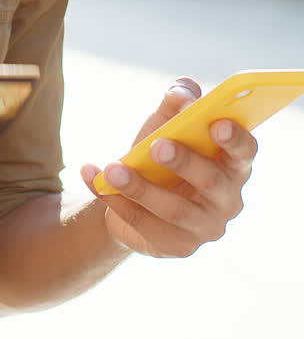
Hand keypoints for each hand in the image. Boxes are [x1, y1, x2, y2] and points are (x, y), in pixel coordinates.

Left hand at [81, 78, 256, 257]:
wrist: (134, 195)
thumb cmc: (163, 152)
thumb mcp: (168, 123)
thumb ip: (177, 101)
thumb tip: (180, 92)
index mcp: (233, 164)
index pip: (245, 151)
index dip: (235, 139)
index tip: (217, 125)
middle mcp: (228, 199)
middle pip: (211, 181)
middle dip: (184, 162)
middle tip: (156, 145)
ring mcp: (205, 227)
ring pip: (174, 209)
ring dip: (140, 187)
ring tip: (111, 168)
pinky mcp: (177, 246)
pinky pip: (145, 225)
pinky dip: (116, 201)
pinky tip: (94, 178)